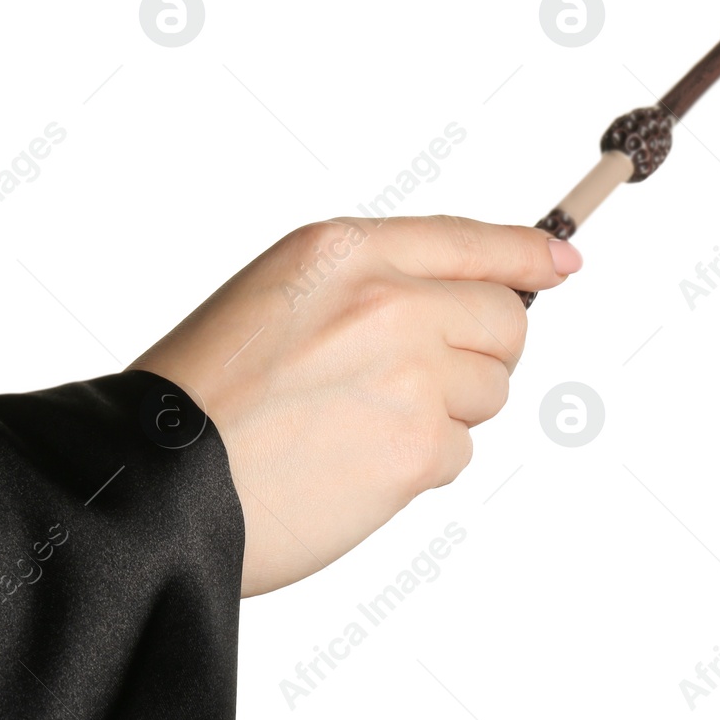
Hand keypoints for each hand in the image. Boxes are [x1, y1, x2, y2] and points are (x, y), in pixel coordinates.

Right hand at [130, 215, 582, 596]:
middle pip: (503, 320)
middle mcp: (388, 299)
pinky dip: (420, 465)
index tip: (561, 263)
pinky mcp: (417, 449)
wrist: (157, 479)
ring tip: (360, 426)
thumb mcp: (275, 295)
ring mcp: (410, 373)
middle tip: (418, 381)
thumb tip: (468, 302)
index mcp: (342, 249)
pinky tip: (354, 465)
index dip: (525, 253)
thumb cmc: (204, 394)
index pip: (467, 240)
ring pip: (488, 391)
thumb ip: (367, 285)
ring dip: (444, 412)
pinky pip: (459, 453)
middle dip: (478, 351)